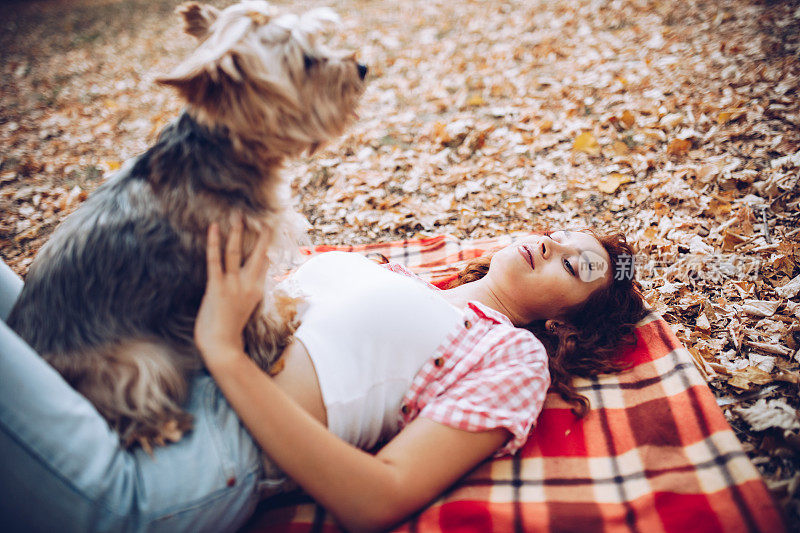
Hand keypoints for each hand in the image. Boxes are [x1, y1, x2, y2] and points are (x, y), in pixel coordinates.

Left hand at [194, 215, 270, 366]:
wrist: (223, 348)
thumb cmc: (230, 331)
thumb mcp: (244, 308)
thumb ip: (246, 292)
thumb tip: (248, 281)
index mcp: (257, 290)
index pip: (264, 262)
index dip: (267, 246)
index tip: (270, 231)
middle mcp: (249, 285)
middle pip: (258, 254)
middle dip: (262, 235)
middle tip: (265, 218)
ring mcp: (233, 285)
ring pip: (237, 253)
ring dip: (237, 232)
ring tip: (238, 216)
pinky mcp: (217, 287)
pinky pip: (215, 260)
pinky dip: (213, 243)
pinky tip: (213, 228)